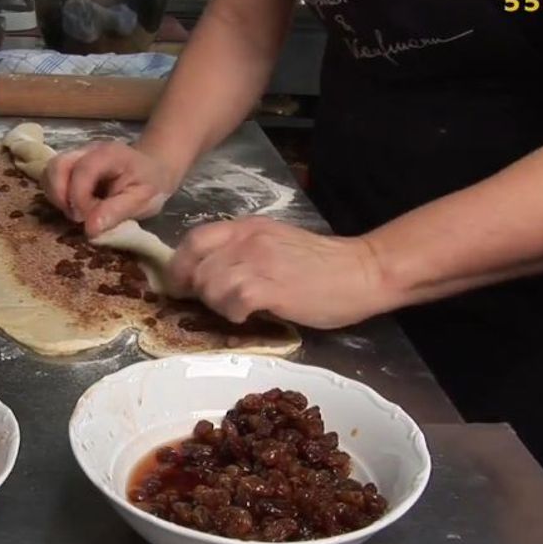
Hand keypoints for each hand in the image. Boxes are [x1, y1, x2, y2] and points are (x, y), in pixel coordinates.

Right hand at [42, 141, 181, 236]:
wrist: (154, 170)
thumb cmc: (151, 184)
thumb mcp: (143, 200)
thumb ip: (117, 212)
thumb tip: (90, 230)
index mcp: (108, 154)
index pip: (82, 171)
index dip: (79, 199)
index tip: (86, 221)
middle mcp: (87, 150)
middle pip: (56, 166)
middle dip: (60, 196)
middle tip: (77, 218)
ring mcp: (76, 156)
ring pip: (49, 172)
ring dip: (56, 197)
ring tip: (75, 214)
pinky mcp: (70, 166)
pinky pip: (51, 178)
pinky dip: (56, 196)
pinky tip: (73, 208)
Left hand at [169, 217, 394, 328]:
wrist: (362, 272)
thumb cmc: (321, 264)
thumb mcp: (274, 245)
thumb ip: (242, 252)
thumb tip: (207, 275)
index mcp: (247, 228)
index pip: (194, 240)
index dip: (180, 266)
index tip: (183, 286)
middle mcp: (247, 240)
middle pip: (198, 268)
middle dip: (200, 292)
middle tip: (221, 304)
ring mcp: (259, 262)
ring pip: (211, 285)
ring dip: (218, 304)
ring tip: (240, 310)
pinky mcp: (272, 288)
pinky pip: (233, 301)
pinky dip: (234, 313)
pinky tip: (250, 315)